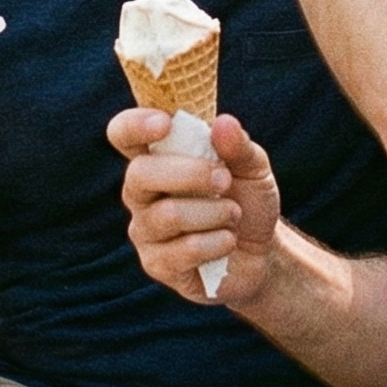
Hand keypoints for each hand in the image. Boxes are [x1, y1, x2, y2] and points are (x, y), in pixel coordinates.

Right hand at [110, 109, 280, 304]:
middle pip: (140, 174)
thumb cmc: (248, 200)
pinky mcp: (156, 263)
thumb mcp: (254, 168)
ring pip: (168, 214)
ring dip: (214, 213)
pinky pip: (185, 249)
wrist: (262, 252)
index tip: (165, 123)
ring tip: (233, 215)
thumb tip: (223, 123)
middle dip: (191, 174)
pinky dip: (218, 242)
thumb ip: (239, 146)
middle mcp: (141, 192)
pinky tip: (227, 242)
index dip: (135, 125)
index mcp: (157, 157)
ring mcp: (145, 229)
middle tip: (225, 180)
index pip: (123, 134)